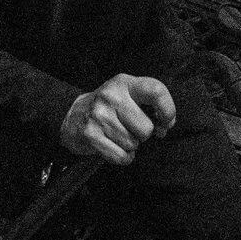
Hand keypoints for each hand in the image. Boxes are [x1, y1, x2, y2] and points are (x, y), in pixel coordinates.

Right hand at [59, 73, 176, 163]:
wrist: (72, 115)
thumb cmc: (111, 108)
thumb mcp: (128, 95)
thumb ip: (150, 105)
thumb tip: (165, 125)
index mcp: (125, 82)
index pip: (156, 91)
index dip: (168, 110)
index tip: (165, 122)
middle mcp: (111, 95)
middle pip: (146, 129)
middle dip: (143, 135)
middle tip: (131, 129)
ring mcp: (99, 115)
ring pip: (133, 144)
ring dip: (130, 145)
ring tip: (117, 135)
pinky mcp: (90, 134)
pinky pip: (121, 156)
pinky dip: (122, 157)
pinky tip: (114, 147)